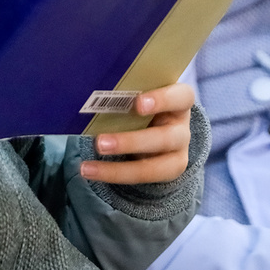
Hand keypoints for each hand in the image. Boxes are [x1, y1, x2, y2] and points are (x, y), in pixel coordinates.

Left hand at [80, 83, 194, 184]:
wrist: (155, 121)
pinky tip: (90, 170)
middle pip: (165, 138)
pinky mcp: (167, 171)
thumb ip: (127, 92)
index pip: (182, 97)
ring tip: (88, 167)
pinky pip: (140, 178)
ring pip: (154, 167)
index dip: (162, 100)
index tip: (138, 103)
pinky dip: (112, 174)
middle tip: (99, 142)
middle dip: (131, 142)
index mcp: (180, 100)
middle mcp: (182, 128)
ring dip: (118, 169)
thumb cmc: (142, 99)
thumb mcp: (141, 92)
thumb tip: (91, 91)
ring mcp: (177, 153)